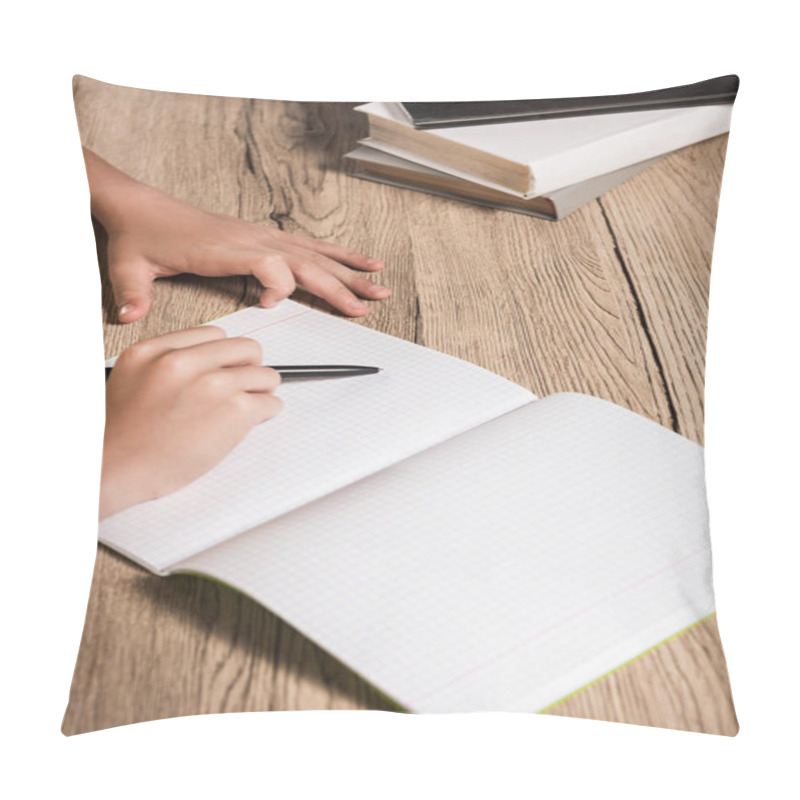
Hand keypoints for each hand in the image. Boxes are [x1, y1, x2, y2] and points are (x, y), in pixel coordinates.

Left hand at [83, 148, 390, 322]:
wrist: (141, 206)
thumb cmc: (142, 236)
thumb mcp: (130, 265)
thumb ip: (132, 292)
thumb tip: (129, 317)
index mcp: (226, 247)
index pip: (269, 263)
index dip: (278, 285)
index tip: (268, 305)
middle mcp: (252, 238)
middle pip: (306, 263)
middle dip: (339, 286)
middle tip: (367, 306)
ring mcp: (262, 236)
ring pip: (316, 255)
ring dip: (349, 272)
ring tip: (378, 286)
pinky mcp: (265, 237)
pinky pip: (308, 247)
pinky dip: (337, 255)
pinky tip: (359, 262)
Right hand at [100, 326, 281, 518]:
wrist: (111, 469)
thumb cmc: (120, 438)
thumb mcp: (130, 380)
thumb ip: (165, 366)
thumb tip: (208, 367)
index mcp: (155, 351)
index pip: (212, 335)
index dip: (224, 355)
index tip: (227, 368)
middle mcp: (184, 361)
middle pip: (244, 348)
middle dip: (250, 367)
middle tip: (249, 385)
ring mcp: (212, 383)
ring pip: (264, 375)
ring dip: (262, 391)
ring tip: (253, 406)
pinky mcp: (234, 410)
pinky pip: (270, 403)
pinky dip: (267, 412)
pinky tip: (255, 420)